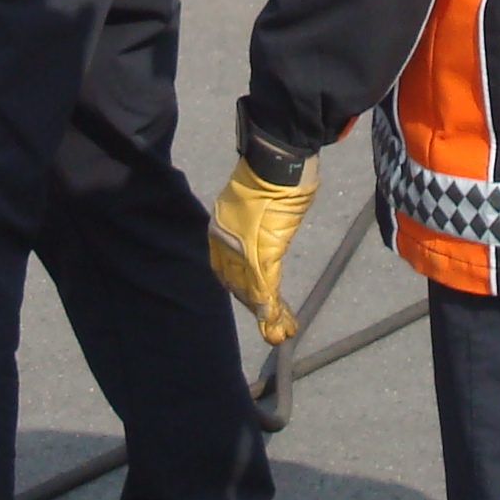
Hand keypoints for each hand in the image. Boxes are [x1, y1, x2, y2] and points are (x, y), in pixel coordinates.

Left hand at [206, 158, 319, 343]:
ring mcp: (242, 249)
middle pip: (240, 284)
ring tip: (280, 333)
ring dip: (269, 314)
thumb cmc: (269, 177)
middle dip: (257, 308)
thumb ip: (255, 225)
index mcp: (220, 230)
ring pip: (254, 291)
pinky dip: (271, 307)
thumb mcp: (258, 203)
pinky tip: (277, 323)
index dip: (244, 291)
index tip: (258, 305)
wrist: (274, 165)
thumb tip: (266, 238)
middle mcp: (226, 243)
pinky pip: (265, 287)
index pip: (228, 271)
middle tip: (272, 330)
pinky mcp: (262, 253)